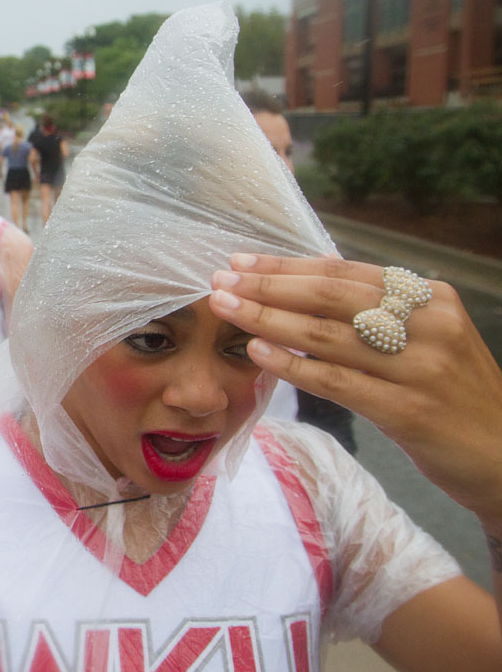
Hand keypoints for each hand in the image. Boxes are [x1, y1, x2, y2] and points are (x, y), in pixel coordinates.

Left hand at [209, 254, 501, 526]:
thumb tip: (310, 278)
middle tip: (221, 279)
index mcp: (431, 298)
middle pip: (331, 296)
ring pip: (328, 336)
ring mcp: (421, 368)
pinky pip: (338, 382)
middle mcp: (429, 325)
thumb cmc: (451, 394)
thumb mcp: (426, 339)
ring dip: (268, 318)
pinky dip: (293, 365)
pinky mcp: (410, 411)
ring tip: (227, 308)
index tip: (242, 260)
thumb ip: (378, 311)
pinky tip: (260, 352)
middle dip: (269, 285)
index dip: (288, 265)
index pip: (345, 272)